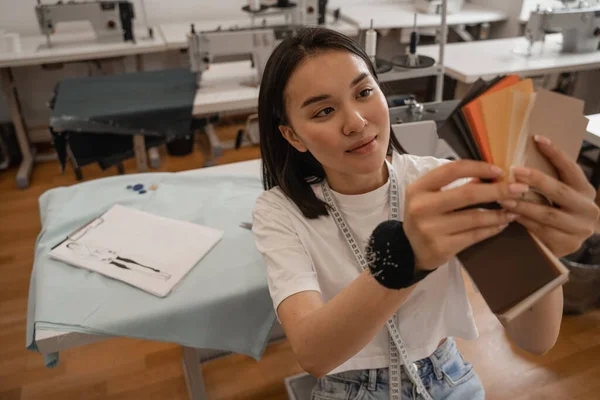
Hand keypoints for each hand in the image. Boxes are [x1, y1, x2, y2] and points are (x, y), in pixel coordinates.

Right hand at [403, 160, 528, 270]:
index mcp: (418, 188)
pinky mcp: (441, 247)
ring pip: (474, 218)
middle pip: (467, 194)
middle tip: (519, 189)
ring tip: (514, 209)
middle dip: (498, 191)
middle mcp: (421, 207)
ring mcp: (430, 229)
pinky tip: (502, 224)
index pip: (452, 170)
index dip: (478, 168)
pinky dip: (492, 228)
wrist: (409, 250)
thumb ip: (455, 185)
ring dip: (499, 212)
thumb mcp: (430, 196)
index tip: (499, 171)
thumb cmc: (425, 216)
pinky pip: (474, 235)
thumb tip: (491, 176)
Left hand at [500, 135, 599, 257]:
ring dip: (522, 204)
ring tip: (503, 197)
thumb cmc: (558, 211)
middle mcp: (587, 209)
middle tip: (515, 171)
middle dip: (536, 180)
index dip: (555, 153)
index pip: (571, 168)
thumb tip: (519, 161)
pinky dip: (523, 221)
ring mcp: (579, 228)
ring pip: (547, 214)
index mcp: (585, 191)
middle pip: (559, 191)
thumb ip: (548, 181)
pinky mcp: (566, 244)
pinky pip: (540, 230)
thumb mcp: (560, 195)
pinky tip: (510, 215)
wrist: (569, 241)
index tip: (537, 139)